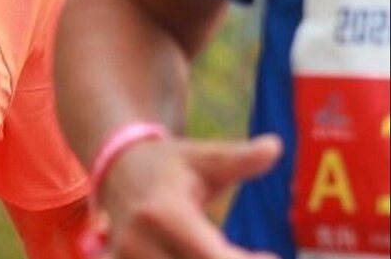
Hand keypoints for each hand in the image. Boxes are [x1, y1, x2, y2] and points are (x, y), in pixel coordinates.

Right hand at [96, 133, 281, 258]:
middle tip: (257, 255)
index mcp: (163, 214)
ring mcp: (126, 258)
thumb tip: (276, 146)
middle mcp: (140, 242)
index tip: (273, 256)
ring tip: (229, 253)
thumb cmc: (169, 164)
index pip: (213, 258)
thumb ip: (239, 158)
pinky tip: (196, 256)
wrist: (116, 168)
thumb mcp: (204, 157)